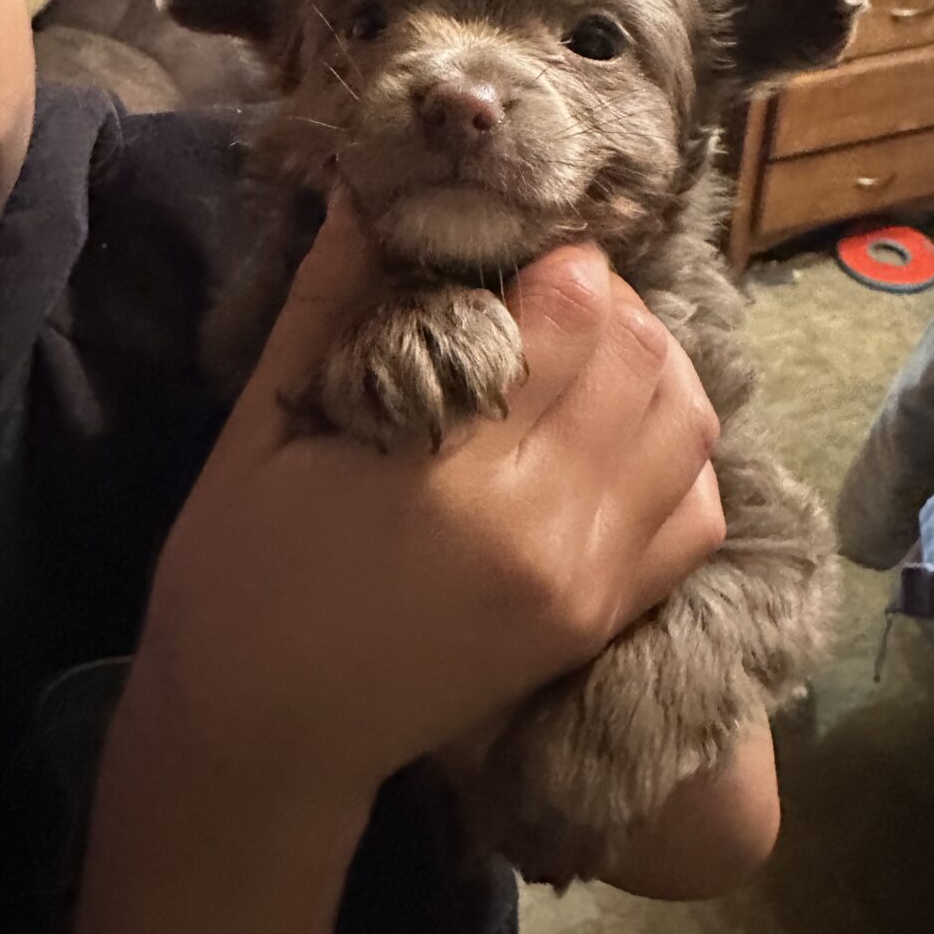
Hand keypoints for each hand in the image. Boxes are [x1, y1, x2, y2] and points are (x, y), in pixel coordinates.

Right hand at [69, 195, 724, 933]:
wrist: (263, 741)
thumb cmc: (239, 580)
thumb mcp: (264, 430)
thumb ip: (325, 302)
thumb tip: (364, 192)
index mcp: (458, 480)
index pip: (575, 318)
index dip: (562, 262)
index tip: (523, 253)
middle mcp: (551, 533)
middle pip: (645, 361)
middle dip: (608, 302)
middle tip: (549, 294)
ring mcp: (590, 585)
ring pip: (688, 429)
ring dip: (651, 368)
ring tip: (583, 356)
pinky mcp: (601, 621)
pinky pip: (693, 514)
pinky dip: (673, 456)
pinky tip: (611, 438)